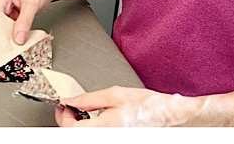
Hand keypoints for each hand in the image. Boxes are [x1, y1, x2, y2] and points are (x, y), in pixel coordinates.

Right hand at [0, 0, 59, 44]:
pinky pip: (14, 24)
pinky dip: (18, 30)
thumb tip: (18, 38)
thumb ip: (24, 22)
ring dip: (13, 33)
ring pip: (7, 24)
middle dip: (6, 33)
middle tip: (13, 44)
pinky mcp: (17, 11)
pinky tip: (23, 35)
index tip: (5, 43)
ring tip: (20, 40)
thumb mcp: (32, 4)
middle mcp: (4, 1)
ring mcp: (10, 7)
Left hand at [55, 86, 196, 126]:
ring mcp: (113, 139)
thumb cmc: (149, 106)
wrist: (171, 116)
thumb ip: (89, 99)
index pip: (70, 128)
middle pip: (76, 135)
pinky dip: (92, 129)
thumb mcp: (116, 94)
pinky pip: (98, 136)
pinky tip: (96, 120)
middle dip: (69, 121)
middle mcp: (108, 137)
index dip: (63, 116)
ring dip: (80, 126)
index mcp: (105, 126)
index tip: (63, 106)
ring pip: (86, 136)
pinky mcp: (118, 138)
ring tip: (84, 113)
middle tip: (71, 109)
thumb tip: (70, 100)